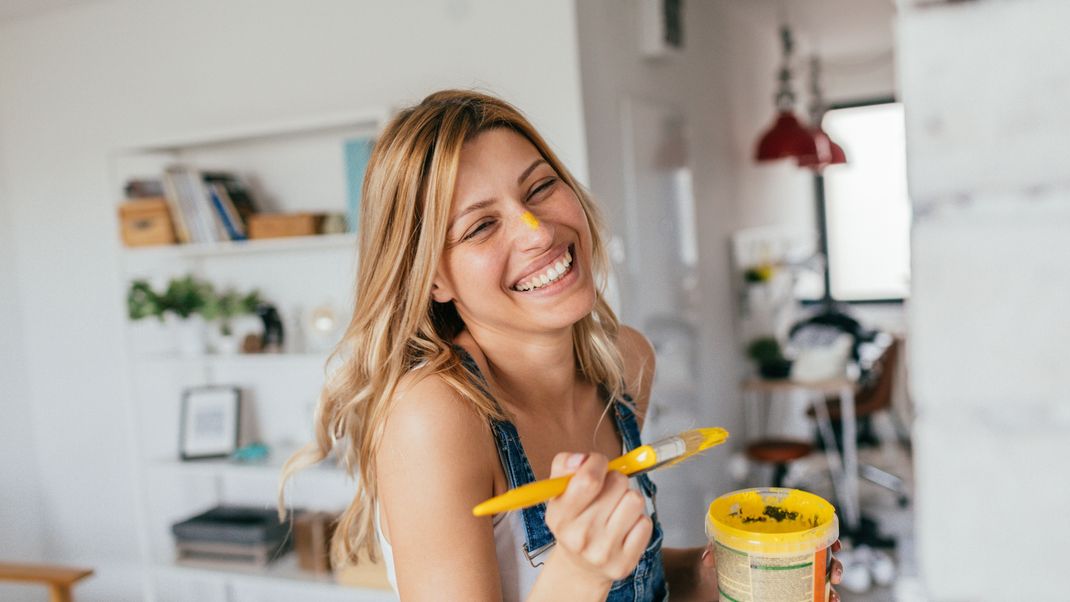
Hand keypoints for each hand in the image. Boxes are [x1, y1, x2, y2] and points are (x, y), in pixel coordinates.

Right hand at [543, 452, 652, 584]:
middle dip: (615, 480)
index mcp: (560, 516)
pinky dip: (637, 520)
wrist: (580, 567)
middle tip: (606, 492)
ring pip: (635, 500)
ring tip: (616, 508)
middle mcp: (580, 536)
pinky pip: (645, 523)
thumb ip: (564, 466)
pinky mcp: (626, 562)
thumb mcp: (558, 493)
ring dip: (628, 498)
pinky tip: (624, 527)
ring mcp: (604, 552)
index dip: (598, 462)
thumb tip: (583, 458)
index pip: (588, 479)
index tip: (598, 464)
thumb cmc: (573, 520)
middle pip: (618, 483)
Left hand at [699, 539, 844, 600]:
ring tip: (832, 597)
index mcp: (770, 537)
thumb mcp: (711, 557)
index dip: (824, 534)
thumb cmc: (713, 562)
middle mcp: (783, 554)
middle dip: (834, 564)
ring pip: (817, 578)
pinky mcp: (783, 592)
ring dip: (830, 587)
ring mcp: (785, 574)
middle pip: (818, 555)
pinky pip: (806, 596)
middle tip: (835, 574)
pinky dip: (818, 600)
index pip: (803, 530)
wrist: (708, 582)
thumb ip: (709, 555)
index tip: (834, 543)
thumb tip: (708, 556)